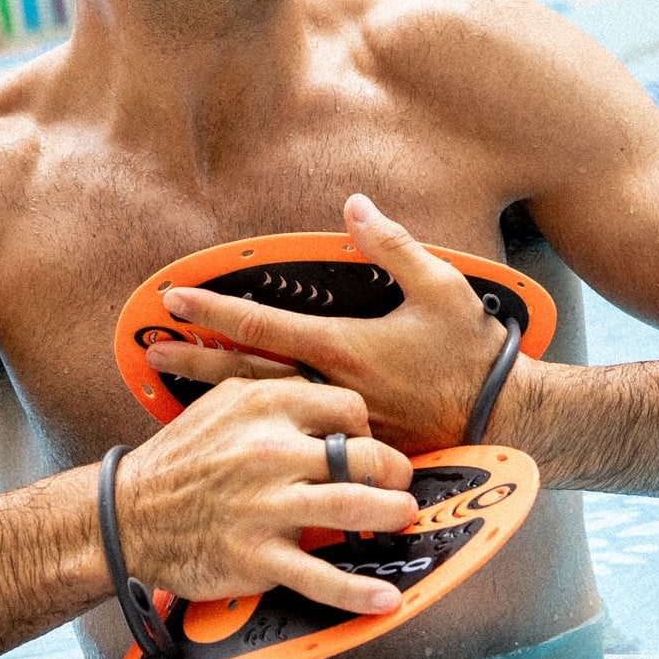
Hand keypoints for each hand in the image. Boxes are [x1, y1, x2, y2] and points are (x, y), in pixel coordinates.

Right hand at [114, 376, 415, 616]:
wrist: (128, 515)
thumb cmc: (182, 458)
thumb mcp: (222, 402)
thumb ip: (273, 394)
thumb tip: (324, 397)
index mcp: (262, 405)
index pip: (345, 407)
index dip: (364, 427)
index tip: (362, 442)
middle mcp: (269, 450)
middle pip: (361, 454)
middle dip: (392, 470)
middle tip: (398, 481)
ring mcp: (265, 505)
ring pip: (353, 506)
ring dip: (391, 514)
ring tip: (403, 516)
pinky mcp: (258, 556)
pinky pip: (320, 576)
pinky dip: (358, 592)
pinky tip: (385, 598)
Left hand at [143, 194, 508, 452]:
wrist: (508, 423)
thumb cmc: (472, 353)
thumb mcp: (440, 286)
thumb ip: (393, 244)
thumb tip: (354, 205)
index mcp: (341, 347)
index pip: (260, 324)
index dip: (212, 310)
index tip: (172, 299)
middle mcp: (328, 390)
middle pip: (244, 376)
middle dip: (193, 363)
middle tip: (149, 356)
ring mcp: (337, 428)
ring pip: (263, 413)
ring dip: (214, 402)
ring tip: (172, 397)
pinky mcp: (350, 454)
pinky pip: (292, 443)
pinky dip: (257, 435)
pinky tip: (233, 438)